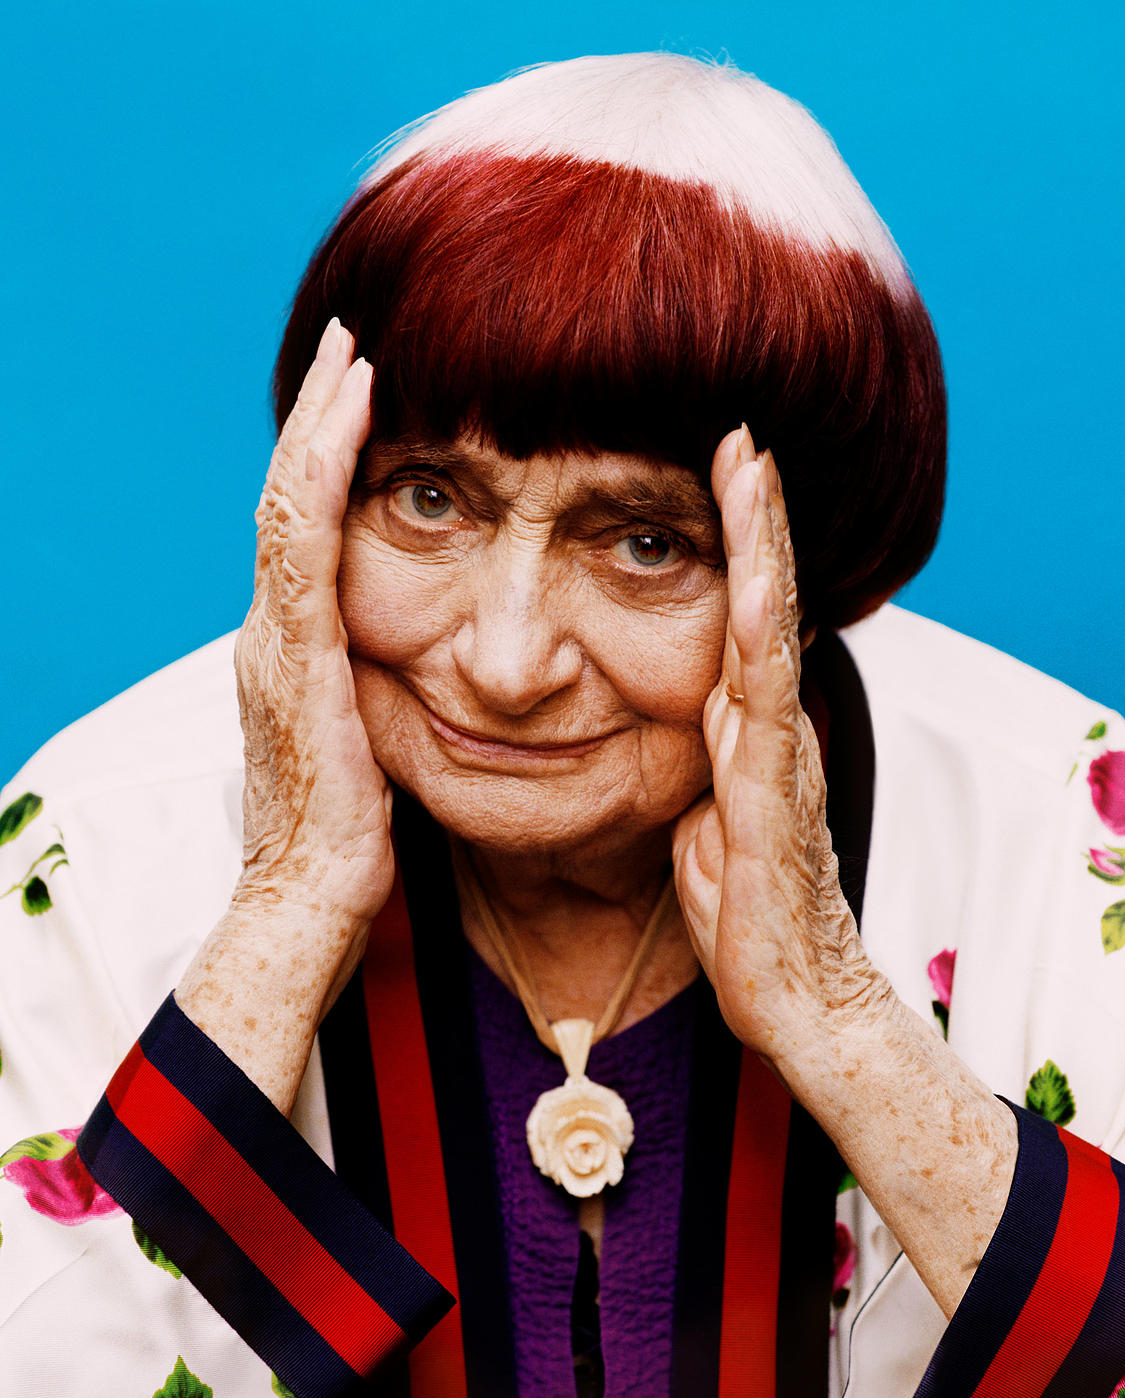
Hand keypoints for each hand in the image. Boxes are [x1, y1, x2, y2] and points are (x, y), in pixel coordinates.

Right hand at [234, 318, 392, 923]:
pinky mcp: (297, 657)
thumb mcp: (365, 746)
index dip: (326, 453)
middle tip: (351, 341)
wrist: (307, 899)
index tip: (359, 391)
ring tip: (353, 353)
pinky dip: (324, 472)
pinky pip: (305, 543)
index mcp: (293, 647)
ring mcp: (276, 639)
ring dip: (321, 421)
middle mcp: (272, 630)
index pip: (303, 524)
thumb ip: (376, 689)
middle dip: (319, 414)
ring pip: (289, 501)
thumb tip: (421, 661)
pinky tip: (352, 420)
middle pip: (288, 493)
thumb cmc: (346, 839)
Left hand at [672, 425, 886, 1062]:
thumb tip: (698, 715)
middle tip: (741, 431)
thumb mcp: (707, 820)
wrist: (795, 996)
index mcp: (748, 728)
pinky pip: (766, 697)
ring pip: (771, 628)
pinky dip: (766, 627)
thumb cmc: (750, 913)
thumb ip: (707, 760)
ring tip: (753, 463)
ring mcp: (779, 753)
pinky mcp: (775, 793)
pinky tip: (760, 574)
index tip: (718, 467)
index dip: (733, 541)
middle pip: (763, 599)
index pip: (740, 615)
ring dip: (763, 543)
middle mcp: (773, 725)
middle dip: (753, 513)